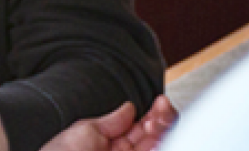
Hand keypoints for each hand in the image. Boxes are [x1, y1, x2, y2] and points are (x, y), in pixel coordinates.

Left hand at [39, 96, 175, 150]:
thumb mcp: (84, 133)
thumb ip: (111, 122)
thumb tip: (129, 109)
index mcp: (111, 146)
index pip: (142, 129)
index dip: (155, 114)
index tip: (159, 103)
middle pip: (157, 138)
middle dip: (164, 121)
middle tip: (160, 112)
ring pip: (160, 146)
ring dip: (164, 132)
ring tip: (156, 122)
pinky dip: (161, 144)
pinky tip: (156, 135)